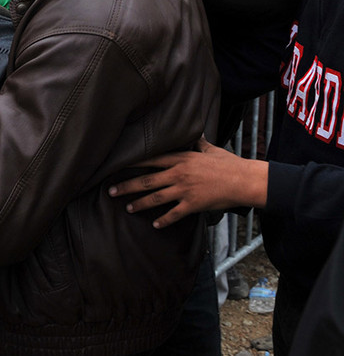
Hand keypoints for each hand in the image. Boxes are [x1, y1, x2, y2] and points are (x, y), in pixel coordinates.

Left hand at [107, 138, 268, 227]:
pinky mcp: (193, 205)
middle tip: (111, 191)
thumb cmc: (228, 164)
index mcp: (181, 159)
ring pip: (155, 198)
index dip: (132, 163)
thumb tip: (195, 130)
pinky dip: (163, 220)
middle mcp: (178, 174)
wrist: (244, 181)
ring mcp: (184, 190)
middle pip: (146, 181)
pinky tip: (155, 224)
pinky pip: (174, 214)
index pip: (150, 160)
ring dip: (140, 204)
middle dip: (127, 186)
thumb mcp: (210, 149)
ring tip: (128, 207)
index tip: (117, 166)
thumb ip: (197, 142)